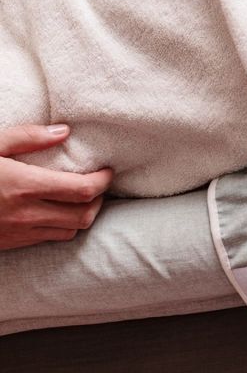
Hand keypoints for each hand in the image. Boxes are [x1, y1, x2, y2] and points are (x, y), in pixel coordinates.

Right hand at [0, 124, 112, 250]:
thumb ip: (28, 137)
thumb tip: (64, 131)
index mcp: (25, 186)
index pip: (82, 191)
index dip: (102, 181)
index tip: (106, 170)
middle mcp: (26, 213)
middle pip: (84, 215)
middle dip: (99, 199)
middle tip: (100, 183)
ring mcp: (17, 233)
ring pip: (69, 231)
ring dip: (83, 215)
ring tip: (83, 196)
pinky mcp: (9, 244)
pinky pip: (48, 239)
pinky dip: (63, 226)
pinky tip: (59, 210)